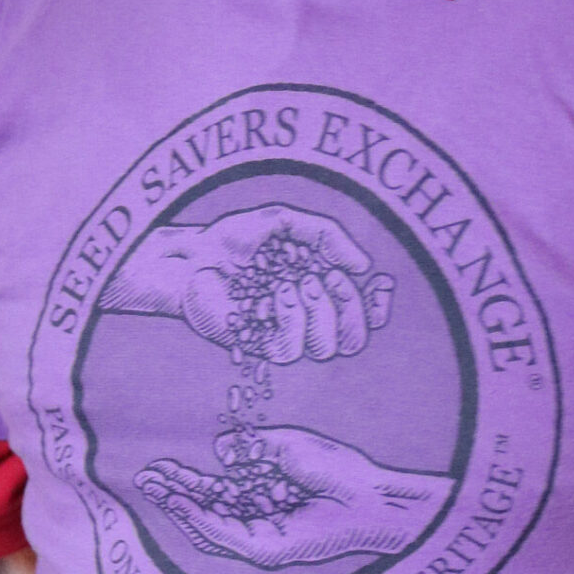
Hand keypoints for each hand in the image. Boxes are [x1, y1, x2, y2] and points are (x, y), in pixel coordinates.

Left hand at [99, 205, 392, 362]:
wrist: (193, 255)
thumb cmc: (236, 238)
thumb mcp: (286, 222)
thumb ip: (328, 236)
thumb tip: (364, 267)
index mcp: (322, 289)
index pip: (366, 313)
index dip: (380, 305)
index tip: (379, 282)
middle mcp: (308, 317)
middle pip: (354, 338)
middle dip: (350, 307)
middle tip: (328, 278)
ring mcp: (284, 335)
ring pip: (327, 348)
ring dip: (318, 312)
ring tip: (294, 282)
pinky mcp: (260, 348)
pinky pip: (292, 351)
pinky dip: (291, 318)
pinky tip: (276, 293)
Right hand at [135, 426, 450, 568]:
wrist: (369, 495)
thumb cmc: (336, 468)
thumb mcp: (287, 446)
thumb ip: (252, 448)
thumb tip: (220, 450)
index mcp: (260, 495)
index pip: (213, 491)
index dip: (185, 480)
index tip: (159, 466)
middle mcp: (256, 519)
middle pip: (205, 510)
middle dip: (174, 495)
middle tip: (145, 478)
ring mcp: (260, 538)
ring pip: (210, 527)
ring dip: (181, 508)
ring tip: (157, 487)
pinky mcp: (268, 550)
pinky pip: (227, 536)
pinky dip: (202, 520)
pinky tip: (184, 504)